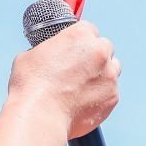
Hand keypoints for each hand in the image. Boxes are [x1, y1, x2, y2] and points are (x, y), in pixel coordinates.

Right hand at [9, 19, 121, 138]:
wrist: (41, 115)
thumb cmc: (32, 85)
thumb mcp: (32, 54)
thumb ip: (49, 49)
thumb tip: (50, 55)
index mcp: (80, 35)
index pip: (89, 29)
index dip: (81, 40)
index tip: (76, 49)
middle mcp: (100, 51)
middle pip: (105, 48)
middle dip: (95, 56)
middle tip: (80, 68)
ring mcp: (109, 75)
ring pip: (112, 69)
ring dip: (102, 74)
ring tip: (83, 86)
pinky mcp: (113, 97)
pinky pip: (110, 92)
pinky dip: (101, 95)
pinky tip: (84, 101)